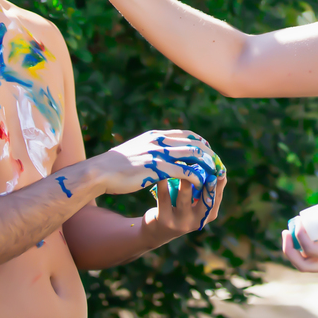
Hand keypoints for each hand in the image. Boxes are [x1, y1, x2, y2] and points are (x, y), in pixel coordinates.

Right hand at [96, 130, 219, 196]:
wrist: (99, 172)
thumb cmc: (114, 166)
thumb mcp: (135, 151)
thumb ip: (150, 149)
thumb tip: (159, 153)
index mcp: (155, 136)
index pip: (186, 134)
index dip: (201, 143)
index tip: (209, 152)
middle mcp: (159, 141)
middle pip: (193, 143)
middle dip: (209, 154)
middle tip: (217, 164)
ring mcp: (158, 154)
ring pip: (192, 155)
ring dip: (206, 164)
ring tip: (214, 174)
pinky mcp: (156, 168)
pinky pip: (183, 171)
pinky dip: (195, 176)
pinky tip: (201, 183)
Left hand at [144, 172, 227, 243]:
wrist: (156, 232)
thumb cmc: (178, 211)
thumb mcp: (193, 205)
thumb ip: (202, 191)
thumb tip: (213, 168)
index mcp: (206, 216)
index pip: (216, 199)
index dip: (219, 184)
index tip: (221, 170)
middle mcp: (196, 221)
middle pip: (206, 201)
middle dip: (208, 185)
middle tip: (208, 169)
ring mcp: (180, 222)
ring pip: (184, 197)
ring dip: (185, 179)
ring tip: (183, 165)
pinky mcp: (164, 219)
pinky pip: (164, 196)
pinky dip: (163, 182)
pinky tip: (163, 170)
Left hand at [281, 202, 317, 273]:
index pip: (311, 250)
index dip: (300, 235)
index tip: (299, 219)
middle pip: (304, 266)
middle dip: (290, 250)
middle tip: (285, 232)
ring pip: (307, 265)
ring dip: (295, 250)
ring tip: (290, 231)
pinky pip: (314, 259)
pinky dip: (304, 248)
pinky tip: (303, 232)